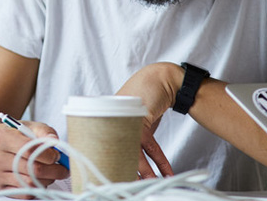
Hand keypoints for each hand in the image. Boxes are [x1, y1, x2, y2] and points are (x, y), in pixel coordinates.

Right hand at [0, 121, 68, 197]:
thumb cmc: (16, 136)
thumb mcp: (29, 126)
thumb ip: (43, 131)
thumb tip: (54, 140)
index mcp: (3, 138)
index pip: (30, 150)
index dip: (49, 154)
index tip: (57, 154)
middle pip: (33, 169)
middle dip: (54, 170)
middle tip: (62, 167)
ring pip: (31, 183)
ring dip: (48, 180)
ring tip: (51, 172)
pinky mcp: (2, 187)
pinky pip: (26, 194)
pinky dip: (38, 188)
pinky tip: (40, 178)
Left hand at [115, 62, 182, 178]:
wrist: (163, 80)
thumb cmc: (146, 97)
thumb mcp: (131, 115)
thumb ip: (124, 132)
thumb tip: (120, 155)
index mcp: (106, 117)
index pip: (101, 145)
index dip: (107, 163)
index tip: (111, 177)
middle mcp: (113, 118)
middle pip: (113, 152)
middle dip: (122, 172)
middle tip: (126, 185)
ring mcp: (126, 120)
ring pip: (132, 153)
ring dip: (143, 172)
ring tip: (147, 184)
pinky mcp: (141, 121)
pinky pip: (150, 148)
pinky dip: (160, 162)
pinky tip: (165, 172)